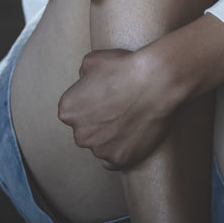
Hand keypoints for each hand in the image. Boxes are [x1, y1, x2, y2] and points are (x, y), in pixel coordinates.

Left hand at [56, 47, 182, 170]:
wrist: (155, 82)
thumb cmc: (124, 68)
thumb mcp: (91, 61)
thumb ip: (81, 77)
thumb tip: (84, 84)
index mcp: (68, 110)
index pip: (74, 112)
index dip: (90, 105)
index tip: (105, 99)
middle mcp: (80, 134)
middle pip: (86, 132)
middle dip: (98, 124)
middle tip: (118, 110)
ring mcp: (100, 149)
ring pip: (101, 147)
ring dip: (110, 139)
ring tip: (128, 121)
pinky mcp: (121, 160)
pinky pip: (115, 160)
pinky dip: (121, 152)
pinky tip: (130, 138)